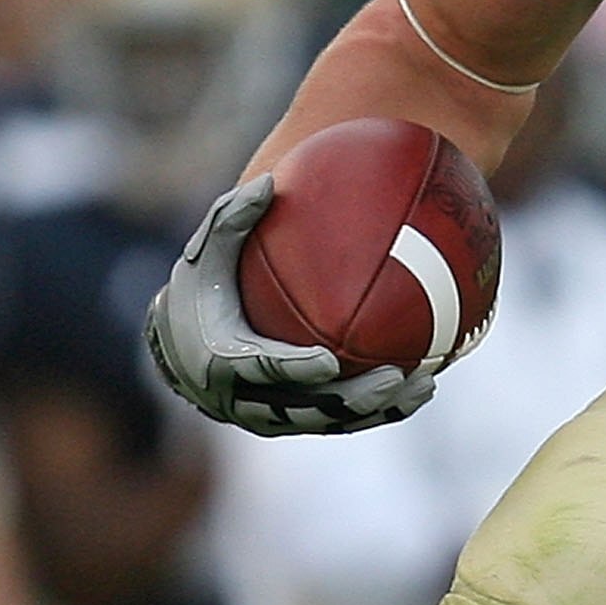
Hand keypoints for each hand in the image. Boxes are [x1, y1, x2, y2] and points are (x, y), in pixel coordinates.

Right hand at [144, 174, 438, 435]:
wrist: (182, 347)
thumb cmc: (201, 290)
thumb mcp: (207, 252)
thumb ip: (232, 219)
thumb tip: (268, 182)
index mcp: (222, 362)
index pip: (262, 370)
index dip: (294, 370)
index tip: (327, 361)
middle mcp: (249, 400)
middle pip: (308, 409)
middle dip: (353, 398)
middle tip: (393, 376)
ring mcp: (275, 417)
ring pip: (333, 421)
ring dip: (379, 408)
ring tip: (423, 385)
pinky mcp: (298, 422)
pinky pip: (344, 420)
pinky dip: (383, 409)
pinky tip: (422, 387)